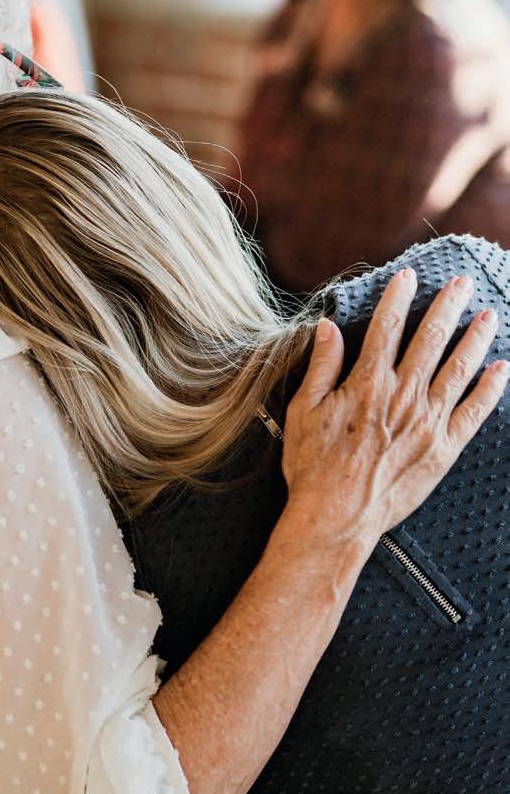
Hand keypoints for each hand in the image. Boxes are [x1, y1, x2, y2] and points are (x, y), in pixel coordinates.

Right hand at [282, 269, 507, 550]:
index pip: (387, 327)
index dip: (399, 297)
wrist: (336, 517)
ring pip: (459, 368)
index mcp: (367, 383)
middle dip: (448, 306)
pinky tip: (501, 368)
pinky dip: (490, 388)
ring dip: (475, 337)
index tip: (409, 276)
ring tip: (489, 314)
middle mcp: (403, 396)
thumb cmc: (313, 466)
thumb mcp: (304, 410)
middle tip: (462, 283)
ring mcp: (428, 422)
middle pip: (430, 339)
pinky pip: (474, 412)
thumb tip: (327, 326)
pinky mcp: (444, 449)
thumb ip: (321, 366)